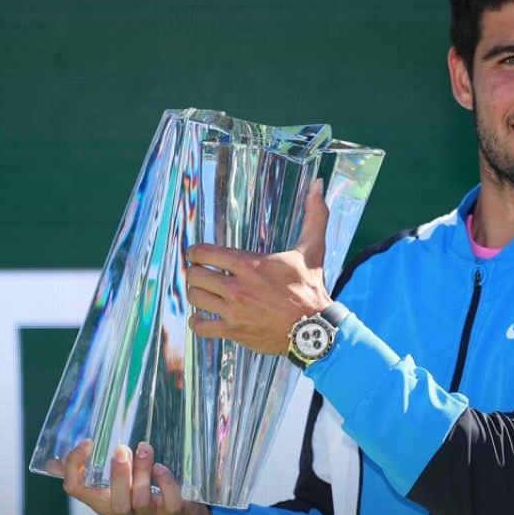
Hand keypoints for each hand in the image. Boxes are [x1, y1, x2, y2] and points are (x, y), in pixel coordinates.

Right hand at [59, 439, 210, 514]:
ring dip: (142, 472)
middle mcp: (123, 512)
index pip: (77, 490)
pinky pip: (170, 501)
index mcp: (104, 502)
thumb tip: (53, 463)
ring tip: (144, 449)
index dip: (75, 468)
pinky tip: (162, 468)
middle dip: (118, 474)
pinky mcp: (172, 513)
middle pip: (114, 500)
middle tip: (121, 449)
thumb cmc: (141, 501)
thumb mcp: (114, 490)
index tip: (87, 443)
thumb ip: (94, 475)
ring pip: (140, 499)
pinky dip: (166, 483)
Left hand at [186, 179, 332, 354]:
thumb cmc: (311, 287)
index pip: (204, 252)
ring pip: (195, 298)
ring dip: (197, 294)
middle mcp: (238, 287)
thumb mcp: (313, 249)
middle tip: (201, 272)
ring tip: (205, 292)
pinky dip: (198, 321)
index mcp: (250, 264)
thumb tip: (319, 184)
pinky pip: (200, 326)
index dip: (196, 251)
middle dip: (195, 271)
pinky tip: (205, 316)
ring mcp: (234, 311)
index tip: (198, 254)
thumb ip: (315, 216)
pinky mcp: (233, 331)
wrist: (314, 328)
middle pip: (195, 275)